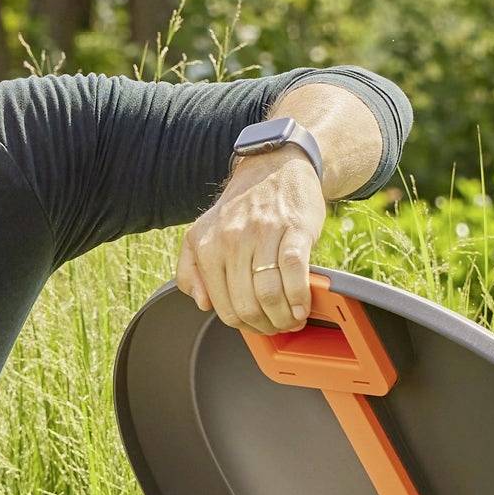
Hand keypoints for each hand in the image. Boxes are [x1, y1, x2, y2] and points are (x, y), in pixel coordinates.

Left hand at [176, 144, 326, 332]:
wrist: (275, 167)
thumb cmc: (241, 207)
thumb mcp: (202, 233)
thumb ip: (190, 269)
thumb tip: (202, 302)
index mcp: (207, 246)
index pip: (222, 305)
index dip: (243, 325)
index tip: (257, 327)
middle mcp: (232, 240)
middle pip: (247, 305)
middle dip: (265, 326)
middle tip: (277, 327)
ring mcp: (263, 234)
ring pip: (270, 294)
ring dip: (284, 317)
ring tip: (291, 320)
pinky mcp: (294, 229)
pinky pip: (295, 272)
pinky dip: (300, 297)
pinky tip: (303, 306)